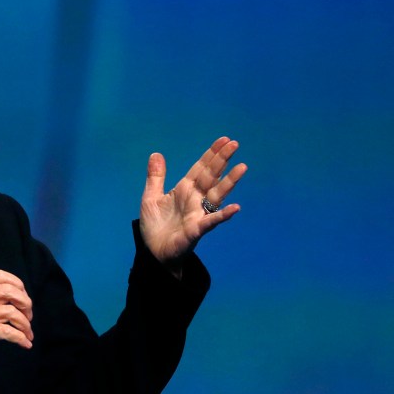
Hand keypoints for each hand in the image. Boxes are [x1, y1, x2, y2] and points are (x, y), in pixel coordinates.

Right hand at [0, 270, 32, 383]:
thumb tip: (21, 299)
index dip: (17, 284)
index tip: (24, 298)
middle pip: (7, 290)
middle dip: (25, 302)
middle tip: (29, 316)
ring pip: (10, 311)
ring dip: (25, 324)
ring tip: (28, 332)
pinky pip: (7, 331)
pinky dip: (21, 337)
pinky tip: (25, 343)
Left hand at [139, 137, 246, 269]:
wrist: (153, 253)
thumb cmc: (155, 227)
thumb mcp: (151, 198)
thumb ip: (156, 177)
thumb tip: (156, 153)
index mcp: (184, 190)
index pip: (200, 168)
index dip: (211, 154)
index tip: (224, 140)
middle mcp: (195, 200)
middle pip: (211, 176)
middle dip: (222, 160)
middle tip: (234, 144)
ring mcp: (198, 214)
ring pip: (216, 195)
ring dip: (229, 182)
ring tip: (242, 167)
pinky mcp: (196, 230)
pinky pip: (211, 221)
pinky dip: (223, 215)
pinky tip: (235, 208)